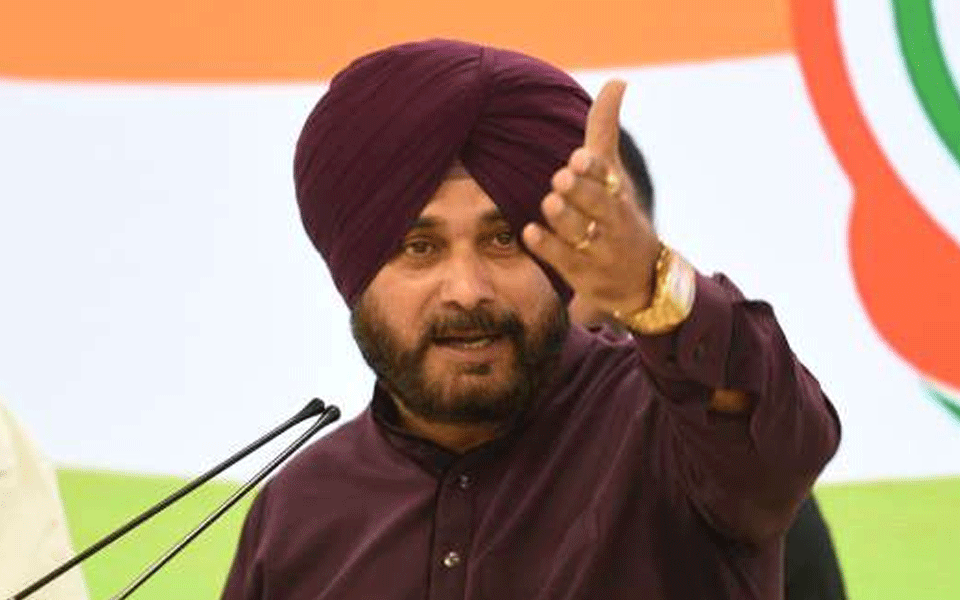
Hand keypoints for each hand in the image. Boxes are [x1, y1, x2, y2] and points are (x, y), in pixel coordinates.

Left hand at [522, 79, 661, 315]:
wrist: (642, 277)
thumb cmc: (619, 212)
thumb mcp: (614, 172)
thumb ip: (605, 128)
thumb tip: (617, 81)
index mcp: (618, 192)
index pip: (607, 176)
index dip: (593, 168)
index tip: (578, 157)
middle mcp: (612, 220)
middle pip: (598, 205)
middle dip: (581, 192)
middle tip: (561, 178)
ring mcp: (599, 249)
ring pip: (581, 233)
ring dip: (564, 218)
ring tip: (551, 203)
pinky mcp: (583, 274)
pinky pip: (564, 261)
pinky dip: (548, 247)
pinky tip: (531, 233)